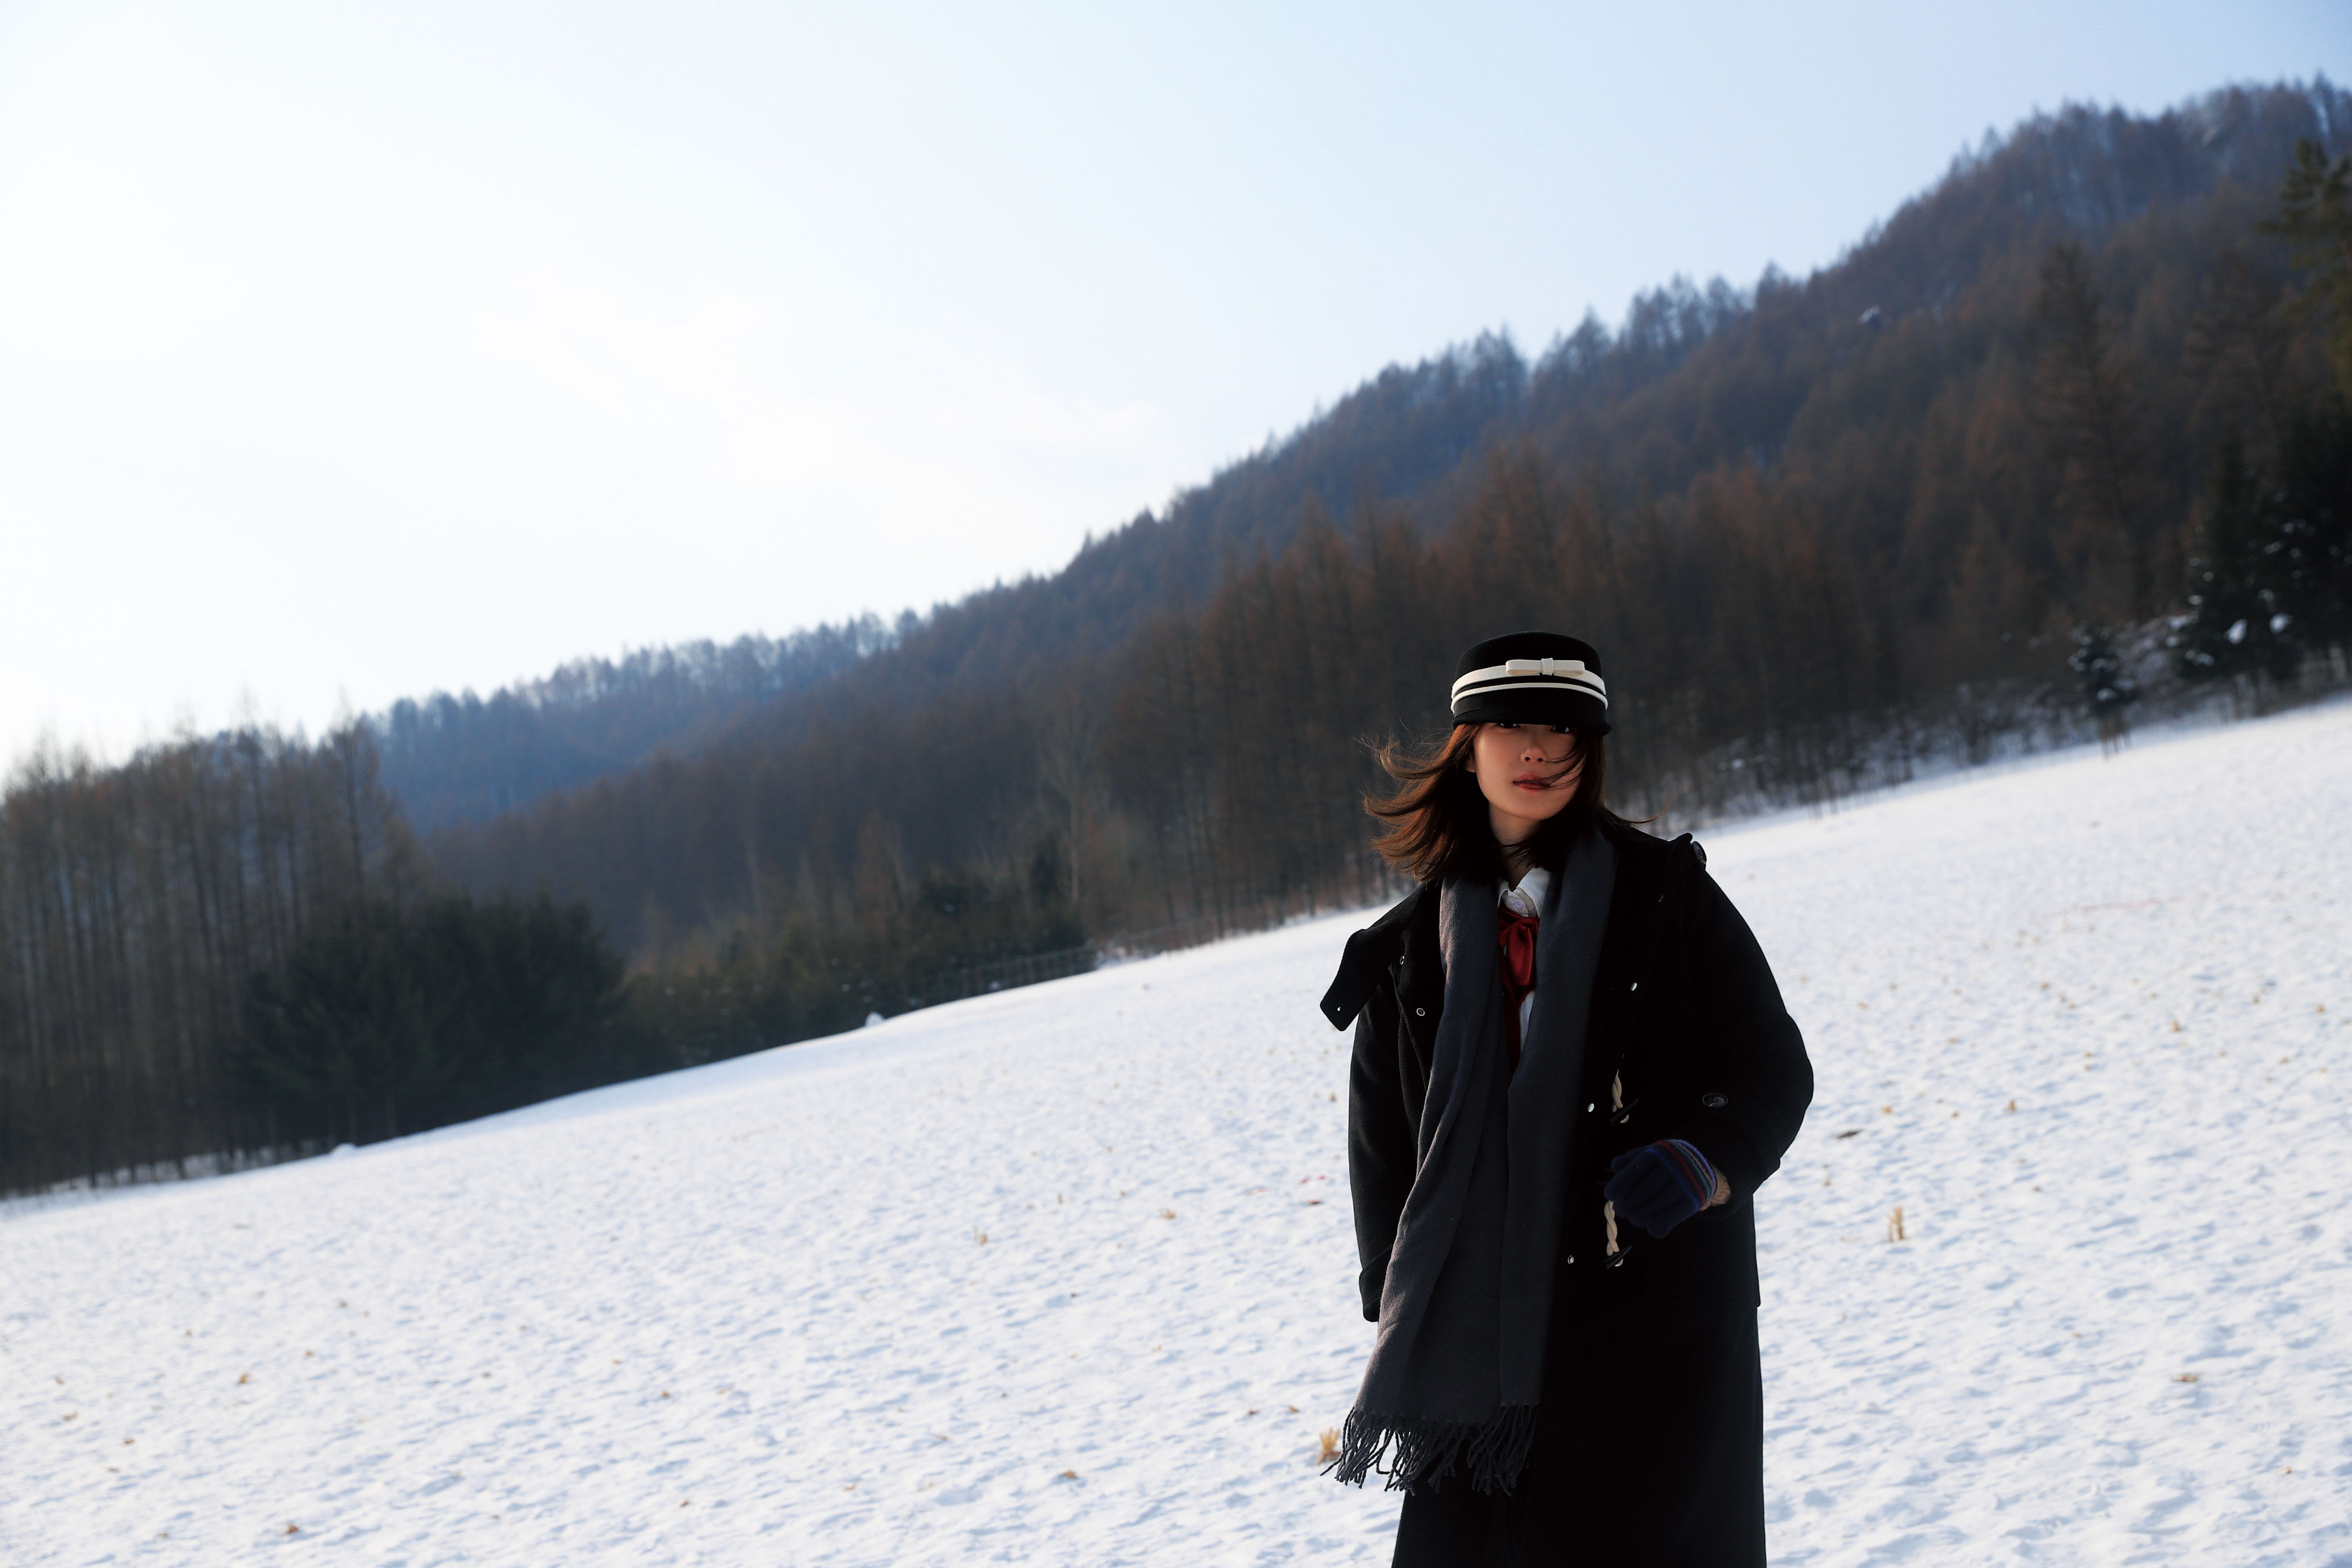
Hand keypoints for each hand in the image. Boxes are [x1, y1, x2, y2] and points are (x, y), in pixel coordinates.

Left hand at [1604, 1140, 1721, 1237]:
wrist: (1701, 1168)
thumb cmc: (1665, 1162)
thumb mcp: (1650, 1153)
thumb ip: (1631, 1158)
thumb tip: (1616, 1165)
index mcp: (1659, 1153)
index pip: (1636, 1169)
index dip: (1621, 1183)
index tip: (1610, 1195)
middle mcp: (1674, 1166)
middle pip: (1646, 1188)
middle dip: (1628, 1203)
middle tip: (1620, 1210)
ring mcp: (1686, 1184)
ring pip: (1659, 1202)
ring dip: (1641, 1215)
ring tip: (1633, 1218)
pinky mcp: (1693, 1201)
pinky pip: (1674, 1216)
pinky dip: (1660, 1224)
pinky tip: (1650, 1228)